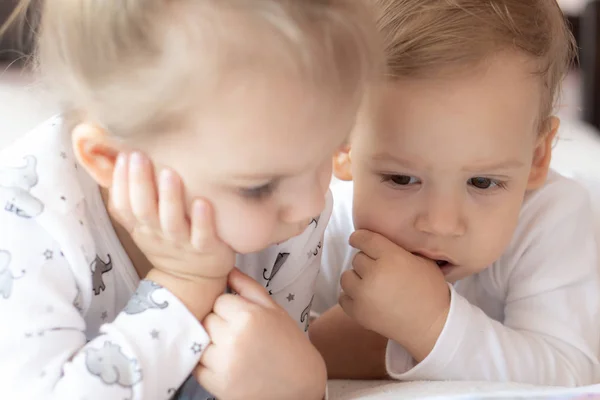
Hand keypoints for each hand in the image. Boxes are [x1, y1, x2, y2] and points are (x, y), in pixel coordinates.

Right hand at [109, 152, 234, 280]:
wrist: (194, 280)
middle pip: (143, 210)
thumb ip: (133, 200)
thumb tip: (116, 160)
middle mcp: (158, 235)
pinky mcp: (207, 249)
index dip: (120, 183)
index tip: (124, 156)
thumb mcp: (144, 225)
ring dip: (169, 197)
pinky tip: (203, 202)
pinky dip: (202, 220)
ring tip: (169, 173)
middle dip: (139, 183)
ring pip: (172, 222)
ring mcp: (182, 243)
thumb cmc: (168, 242)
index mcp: (141, 227)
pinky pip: (202, 236)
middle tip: (139, 156)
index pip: (122, 206)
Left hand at [195, 269, 326, 399]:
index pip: (219, 300)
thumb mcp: (274, 310)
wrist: (301, 387)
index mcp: (248, 316)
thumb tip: (227, 270)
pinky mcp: (217, 386)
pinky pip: (197, 367)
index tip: (243, 318)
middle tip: (239, 335)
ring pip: (199, 341)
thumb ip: (248, 287)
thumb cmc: (289, 346)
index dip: (230, 308)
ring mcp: (223, 364)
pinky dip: (207, 365)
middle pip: (207, 319)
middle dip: (219, 325)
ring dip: (211, 344)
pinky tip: (227, 364)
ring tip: (233, 349)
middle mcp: (233, 339)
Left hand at [339, 230, 450, 361]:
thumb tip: (382, 242)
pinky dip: (351, 297)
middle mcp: (373, 273)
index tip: (358, 240)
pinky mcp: (357, 313)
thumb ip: (399, 249)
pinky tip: (364, 298)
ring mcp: (363, 294)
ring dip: (356, 278)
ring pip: (346, 277)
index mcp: (391, 257)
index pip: (363, 239)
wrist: (432, 326)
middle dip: (366, 262)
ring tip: (370, 285)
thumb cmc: (430, 291)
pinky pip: (343, 297)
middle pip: (357, 258)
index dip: (359, 238)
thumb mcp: (423, 261)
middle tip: (379, 271)